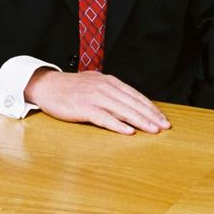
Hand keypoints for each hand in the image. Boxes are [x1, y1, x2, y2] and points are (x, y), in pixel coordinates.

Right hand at [24, 68, 171, 135]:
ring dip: (140, 121)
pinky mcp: (84, 108)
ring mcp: (95, 97)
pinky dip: (117, 125)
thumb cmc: (72, 88)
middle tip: (165, 126)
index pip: (135, 95)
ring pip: (123, 110)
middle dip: (151, 115)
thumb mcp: (96, 84)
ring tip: (153, 130)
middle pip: (132, 103)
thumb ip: (112, 92)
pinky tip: (128, 132)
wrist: (48, 85)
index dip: (150, 107)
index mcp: (110, 81)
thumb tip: (130, 102)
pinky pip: (104, 118)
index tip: (163, 118)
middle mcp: (105, 87)